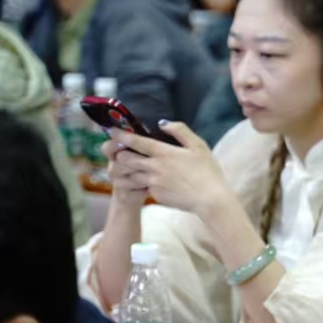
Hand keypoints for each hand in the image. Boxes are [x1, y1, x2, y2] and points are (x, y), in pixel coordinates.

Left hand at [106, 121, 230, 218]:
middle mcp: (155, 168)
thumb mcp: (198, 145)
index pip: (137, 142)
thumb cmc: (207, 171)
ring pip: (129, 175)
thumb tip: (163, 123)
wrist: (209, 200)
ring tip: (122, 167)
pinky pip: (141, 188)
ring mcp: (153, 184)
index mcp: (164, 153)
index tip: (112, 131)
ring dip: (124, 170)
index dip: (122, 136)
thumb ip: (180, 131)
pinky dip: (137, 184)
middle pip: (126, 159)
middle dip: (118, 154)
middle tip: (116, 151)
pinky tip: (139, 182)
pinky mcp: (155, 196)